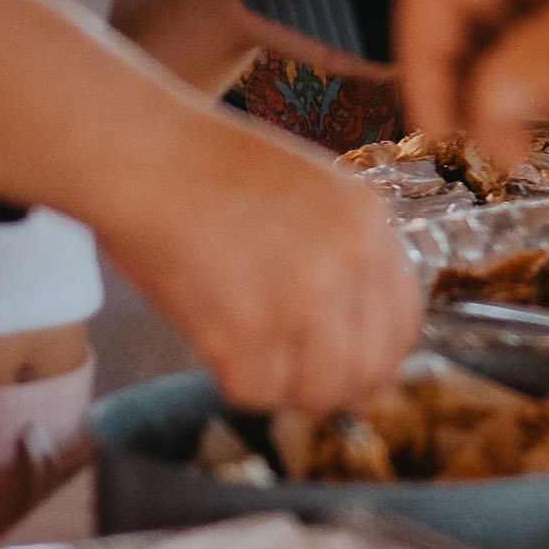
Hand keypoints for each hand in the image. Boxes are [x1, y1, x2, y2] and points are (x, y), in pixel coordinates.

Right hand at [89, 113, 420, 410]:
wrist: (144, 156)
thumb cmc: (209, 170)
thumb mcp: (312, 190)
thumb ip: (344, 250)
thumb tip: (357, 329)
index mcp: (369, 220)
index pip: (404, 321)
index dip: (378, 359)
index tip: (352, 372)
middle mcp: (350, 259)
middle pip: (369, 367)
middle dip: (334, 388)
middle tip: (298, 384)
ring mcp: (302, 297)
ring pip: (319, 390)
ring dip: (286, 391)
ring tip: (253, 363)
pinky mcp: (245, 329)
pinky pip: (258, 392)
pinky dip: (236, 385)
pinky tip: (219, 354)